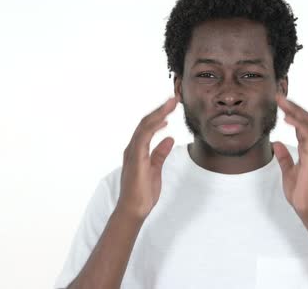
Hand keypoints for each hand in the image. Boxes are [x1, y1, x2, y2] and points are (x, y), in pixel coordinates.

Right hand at [117, 96, 177, 220]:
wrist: (134, 209)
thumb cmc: (142, 192)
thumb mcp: (156, 169)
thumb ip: (160, 153)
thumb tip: (169, 138)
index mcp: (138, 149)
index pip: (148, 126)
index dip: (160, 114)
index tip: (172, 105)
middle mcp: (133, 147)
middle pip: (146, 122)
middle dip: (160, 109)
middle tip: (174, 98)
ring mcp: (133, 152)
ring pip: (144, 126)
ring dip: (158, 113)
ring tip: (171, 103)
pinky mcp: (135, 159)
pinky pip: (143, 138)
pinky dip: (153, 127)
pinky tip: (164, 120)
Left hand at [273, 94, 307, 218]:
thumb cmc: (301, 192)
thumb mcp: (288, 171)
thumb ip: (284, 157)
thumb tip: (276, 144)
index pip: (301, 124)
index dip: (292, 112)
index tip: (279, 102)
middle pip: (306, 119)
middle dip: (293, 106)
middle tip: (278, 95)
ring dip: (295, 111)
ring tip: (282, 100)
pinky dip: (299, 125)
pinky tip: (288, 118)